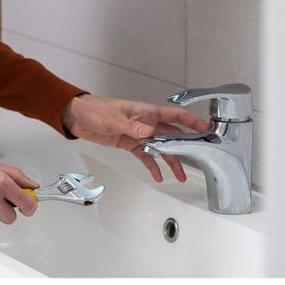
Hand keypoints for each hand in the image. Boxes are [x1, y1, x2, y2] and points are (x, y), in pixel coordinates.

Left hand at [62, 94, 211, 182]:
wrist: (78, 116)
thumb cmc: (95, 109)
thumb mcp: (113, 118)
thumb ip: (132, 126)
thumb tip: (149, 132)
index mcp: (145, 112)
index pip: (175, 115)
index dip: (192, 121)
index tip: (207, 128)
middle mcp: (145, 122)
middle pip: (172, 134)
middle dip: (186, 145)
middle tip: (200, 157)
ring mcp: (138, 133)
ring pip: (161, 147)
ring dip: (171, 160)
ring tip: (181, 175)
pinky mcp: (129, 142)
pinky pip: (146, 155)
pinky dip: (153, 165)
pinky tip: (159, 175)